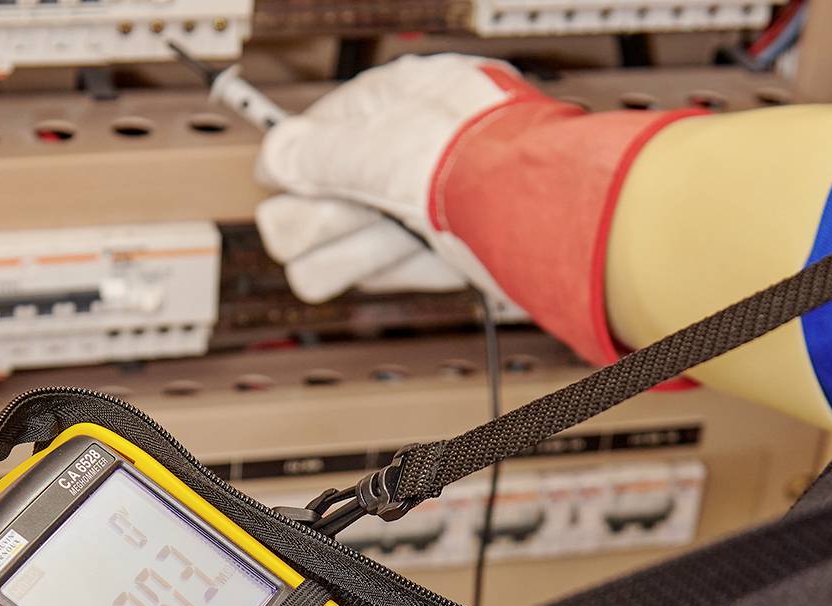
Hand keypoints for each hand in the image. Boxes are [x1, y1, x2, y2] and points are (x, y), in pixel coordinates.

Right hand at [256, 53, 696, 366]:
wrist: (555, 215)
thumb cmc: (488, 163)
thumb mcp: (389, 152)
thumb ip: (323, 155)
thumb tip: (276, 158)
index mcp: (387, 106)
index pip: (304, 144)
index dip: (297, 173)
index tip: (291, 187)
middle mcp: (398, 155)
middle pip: (311, 201)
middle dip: (329, 218)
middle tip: (362, 216)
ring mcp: (414, 207)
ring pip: (338, 247)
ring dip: (359, 250)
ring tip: (399, 239)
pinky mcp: (432, 254)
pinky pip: (382, 273)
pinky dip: (397, 271)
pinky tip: (424, 256)